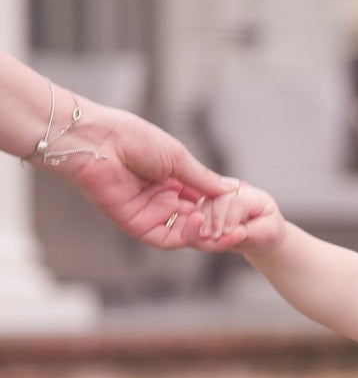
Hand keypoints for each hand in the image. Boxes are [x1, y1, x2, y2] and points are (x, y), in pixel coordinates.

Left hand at [56, 100, 230, 248]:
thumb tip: (229, 191)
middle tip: (238, 228)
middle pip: (195, 221)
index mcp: (172, 179)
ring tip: (222, 229)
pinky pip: (166, 239)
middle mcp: (162, 199)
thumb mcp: (178, 157)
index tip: (239, 209)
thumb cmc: (134, 138)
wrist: (98, 141)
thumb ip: (202, 178)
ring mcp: (149, 213)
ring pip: (184, 233)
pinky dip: (185, 236)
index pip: (202, 201)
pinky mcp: (136, 225)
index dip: (220, 208)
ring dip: (204, 233)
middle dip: (216, 226)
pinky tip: (198, 223)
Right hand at [184, 179, 285, 253]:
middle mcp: (237, 191)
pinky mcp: (210, 204)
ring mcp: (222, 196)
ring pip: (207, 202)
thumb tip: (229, 232)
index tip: (227, 233)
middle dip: (216, 219)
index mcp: (255, 196)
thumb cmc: (266, 233)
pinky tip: (201, 234)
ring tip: (206, 237)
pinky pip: (199, 209)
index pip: (240, 201)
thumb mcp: (268, 233)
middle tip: (214, 237)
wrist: (259, 237)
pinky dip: (199, 222)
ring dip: (205, 220)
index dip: (232, 217)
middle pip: (221, 198)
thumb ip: (250, 232)